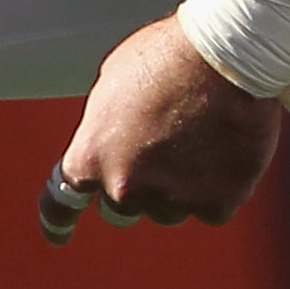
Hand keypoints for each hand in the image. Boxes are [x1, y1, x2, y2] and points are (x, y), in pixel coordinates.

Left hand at [49, 15, 281, 234]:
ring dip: (179, 184)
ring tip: (201, 134)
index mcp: (91, 155)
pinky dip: (219, 185)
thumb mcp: (114, 80)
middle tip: (163, 144)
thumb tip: (113, 143)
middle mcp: (125, 187)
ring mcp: (172, 199)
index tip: (58, 235)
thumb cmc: (171, 54)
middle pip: (123, 203)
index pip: (60, 202)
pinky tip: (227, 146)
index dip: (58, 220)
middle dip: (137, 181)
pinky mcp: (217, 204)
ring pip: (170, 207)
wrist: (231, 53)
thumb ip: (106, 126)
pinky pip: (211, 206)